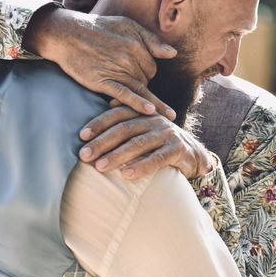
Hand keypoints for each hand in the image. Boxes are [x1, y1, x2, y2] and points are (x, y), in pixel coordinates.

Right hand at [23, 6, 176, 119]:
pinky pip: (125, 95)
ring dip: (151, 101)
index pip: (152, 67)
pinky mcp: (103, 82)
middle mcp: (130, 58)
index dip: (147, 72)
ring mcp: (117, 70)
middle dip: (142, 83)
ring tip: (168, 116)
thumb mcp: (127, 25)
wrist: (68, 34)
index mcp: (137, 44)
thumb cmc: (99, 28)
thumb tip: (173, 54)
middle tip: (130, 85)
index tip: (138, 74)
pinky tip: (150, 111)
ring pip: (140, 89)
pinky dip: (138, 103)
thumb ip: (151, 40)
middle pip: (147, 79)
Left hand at [78, 105, 213, 179]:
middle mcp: (155, 120)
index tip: (81, 136)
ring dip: (117, 155)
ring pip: (139, 144)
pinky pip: (157, 158)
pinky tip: (127, 175)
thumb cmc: (161, 142)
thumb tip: (109, 102)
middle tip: (84, 155)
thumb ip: (129, 118)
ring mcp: (168, 134)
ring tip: (100, 167)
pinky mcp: (178, 150)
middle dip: (102, 142)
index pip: (118, 114)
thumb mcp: (145, 128)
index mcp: (144, 113)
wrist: (193, 154)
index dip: (99, 123)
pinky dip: (141, 166)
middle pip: (125, 129)